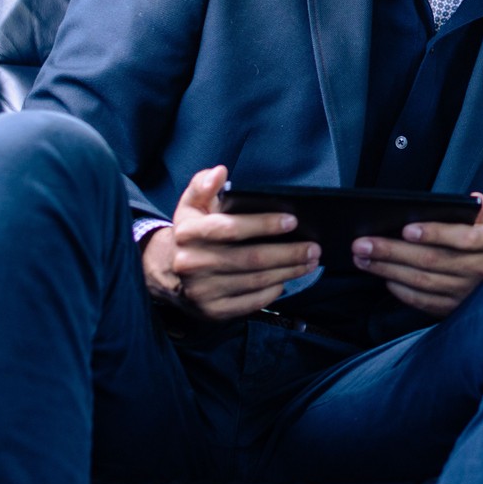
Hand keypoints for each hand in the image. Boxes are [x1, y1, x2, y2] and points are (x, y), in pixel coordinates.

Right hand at [142, 165, 319, 320]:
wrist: (168, 272)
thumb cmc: (192, 231)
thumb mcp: (192, 203)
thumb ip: (204, 184)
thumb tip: (219, 171)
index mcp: (188, 233)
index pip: (231, 229)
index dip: (264, 225)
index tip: (293, 221)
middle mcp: (192, 264)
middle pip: (250, 259)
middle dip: (288, 253)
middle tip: (314, 247)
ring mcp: (201, 291)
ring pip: (255, 281)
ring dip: (288, 272)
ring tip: (309, 262)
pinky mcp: (211, 311)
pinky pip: (250, 302)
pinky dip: (273, 292)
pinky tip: (286, 280)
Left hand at [352, 192, 482, 318]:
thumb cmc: (480, 245)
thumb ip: (476, 211)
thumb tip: (476, 198)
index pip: (462, 238)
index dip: (434, 233)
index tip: (406, 229)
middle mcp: (478, 269)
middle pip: (432, 260)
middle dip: (393, 251)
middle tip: (363, 243)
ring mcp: (464, 292)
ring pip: (422, 281)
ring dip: (388, 269)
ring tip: (363, 258)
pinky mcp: (452, 309)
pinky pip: (422, 300)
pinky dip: (400, 289)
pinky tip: (383, 277)